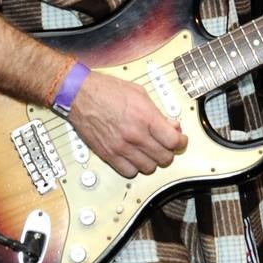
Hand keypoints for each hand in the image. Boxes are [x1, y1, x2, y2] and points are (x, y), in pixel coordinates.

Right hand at [68, 71, 185, 177]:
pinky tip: (135, 157)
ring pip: (148, 168)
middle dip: (169, 151)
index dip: (181, 142)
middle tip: (166, 145)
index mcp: (145, 117)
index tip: (180, 140)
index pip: (173, 141)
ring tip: (150, 151)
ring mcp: (121, 147)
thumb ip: (158, 112)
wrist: (81, 95)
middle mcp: (134, 135)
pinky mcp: (108, 155)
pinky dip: (135, 167)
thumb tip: (171, 126)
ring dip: (153, 161)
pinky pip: (129, 172)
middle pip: (164, 157)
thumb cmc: (107, 90)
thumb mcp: (140, 93)